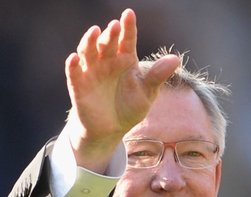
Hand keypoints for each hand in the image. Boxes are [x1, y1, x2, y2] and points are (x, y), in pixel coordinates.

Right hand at [64, 8, 179, 171]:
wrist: (111, 130)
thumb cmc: (129, 107)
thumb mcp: (147, 93)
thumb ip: (158, 76)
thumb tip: (177, 58)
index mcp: (125, 60)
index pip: (127, 40)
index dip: (128, 27)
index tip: (129, 14)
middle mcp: (107, 61)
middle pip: (107, 43)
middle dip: (110, 34)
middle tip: (115, 25)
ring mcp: (92, 71)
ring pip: (88, 51)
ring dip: (90, 41)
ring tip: (95, 32)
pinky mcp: (79, 85)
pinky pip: (74, 72)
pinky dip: (73, 65)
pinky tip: (74, 58)